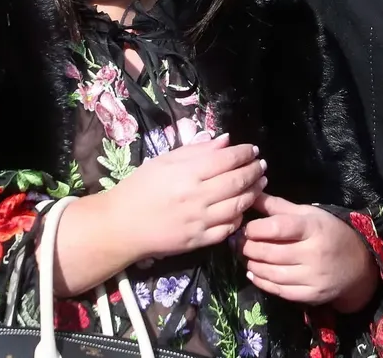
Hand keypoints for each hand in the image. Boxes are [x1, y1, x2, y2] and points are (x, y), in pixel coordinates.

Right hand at [108, 134, 265, 260]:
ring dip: (253, 193)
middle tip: (262, 165)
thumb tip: (226, 141)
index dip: (245, 153)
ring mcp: (199, 221)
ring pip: (238, 206)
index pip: (227, 159)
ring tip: (259, 184)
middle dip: (254, 171)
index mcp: (187, 173)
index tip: (253, 150)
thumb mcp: (164, 161)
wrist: (121, 226)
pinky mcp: (199, 241)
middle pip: (238, 181)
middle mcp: (197, 196)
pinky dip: (239, 218)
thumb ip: (197, 150)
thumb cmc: (139, 187)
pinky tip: (242, 209)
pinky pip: (228, 229)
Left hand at [240, 195, 377, 310]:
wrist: (359, 265)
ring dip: (253, 264)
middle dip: (249, 247)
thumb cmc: (329, 232)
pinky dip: (262, 282)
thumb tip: (250, 194)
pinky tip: (254, 273)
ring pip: (273, 273)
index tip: (246, 228)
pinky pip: (280, 291)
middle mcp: (314, 253)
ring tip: (245, 256)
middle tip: (239, 243)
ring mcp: (313, 277)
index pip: (280, 227)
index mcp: (314, 228)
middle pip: (272, 252)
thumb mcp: (308, 214)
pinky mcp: (311, 295)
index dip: (257, 228)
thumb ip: (277, 206)